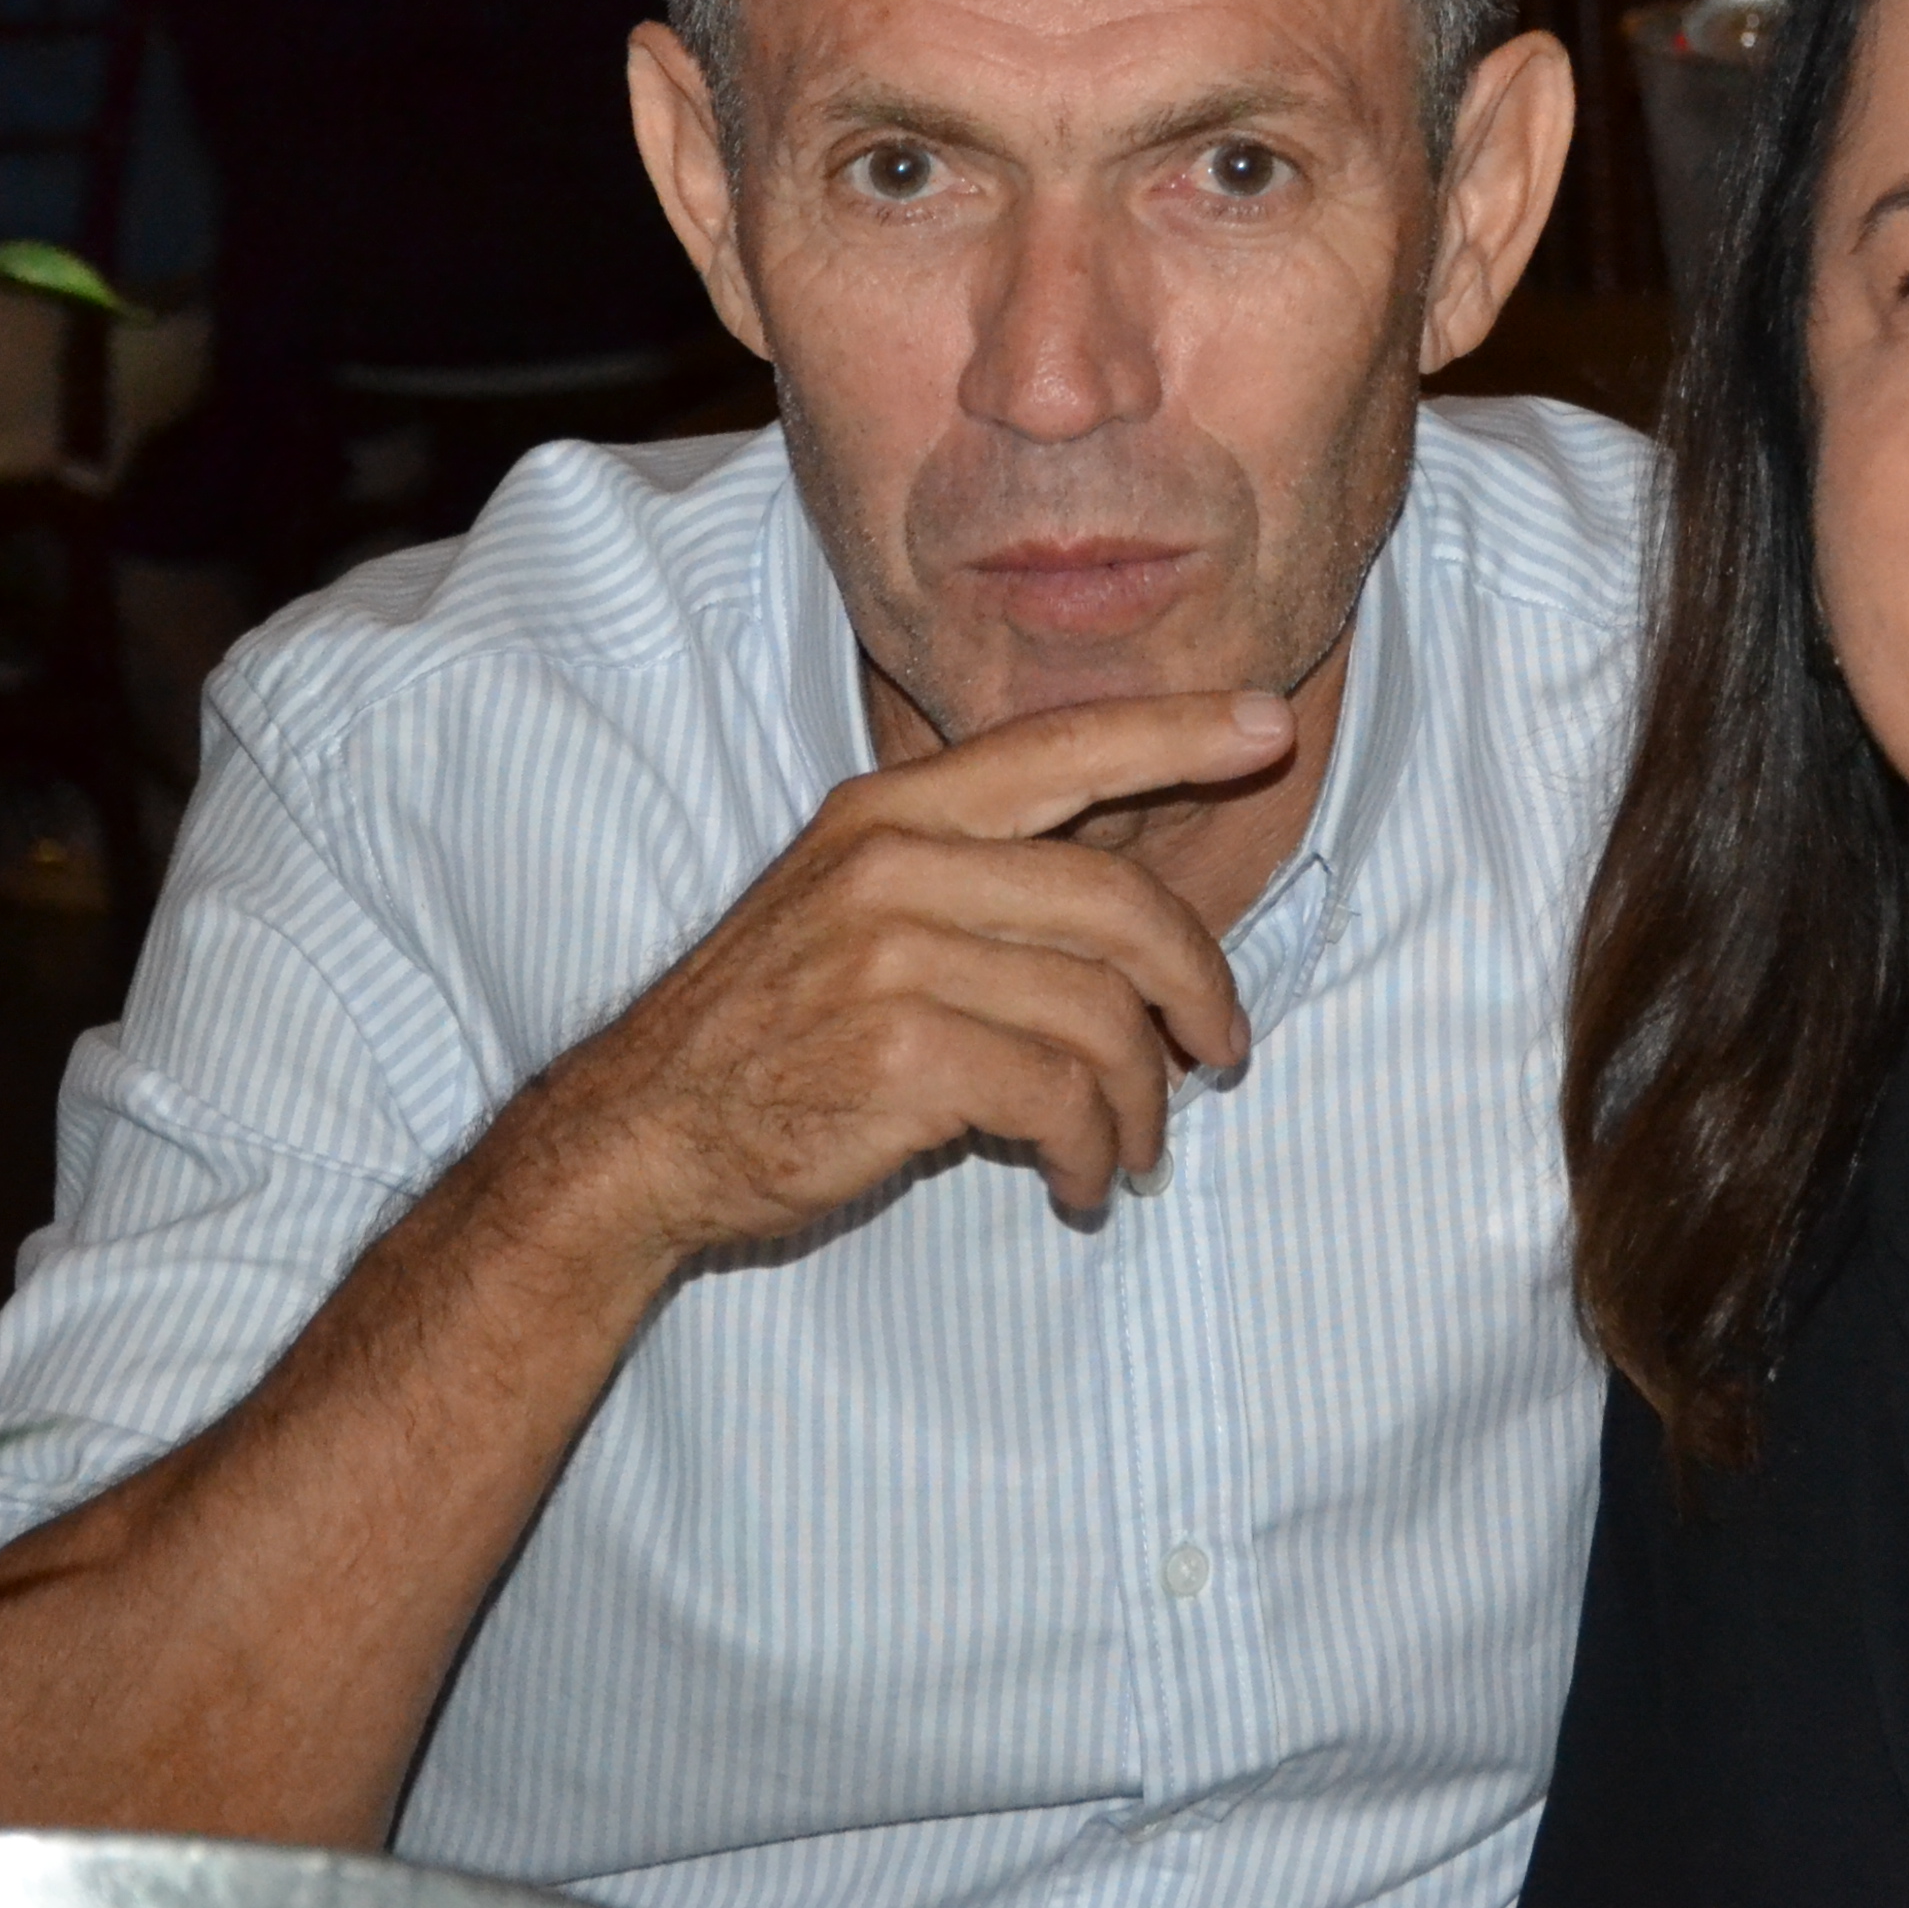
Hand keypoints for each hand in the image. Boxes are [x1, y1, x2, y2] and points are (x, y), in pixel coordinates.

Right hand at [524, 689, 1292, 1257]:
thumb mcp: (853, 905)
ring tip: (1137, 1148)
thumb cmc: (773, 1028)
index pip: (1061, 748)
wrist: (641, 1131)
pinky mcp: (899, 1057)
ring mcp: (892, 958)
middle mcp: (895, 865)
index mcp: (893, 811)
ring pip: (1102, 1017)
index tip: (1267, 727)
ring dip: (1145, 1102)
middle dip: (1198, 988)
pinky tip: (1078, 1181)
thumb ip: (974, 875)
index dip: (1175, 733)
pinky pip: (1060, 1098)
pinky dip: (1094, 1151)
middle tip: (1224, 1052)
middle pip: (1118, 907)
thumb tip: (1129, 900)